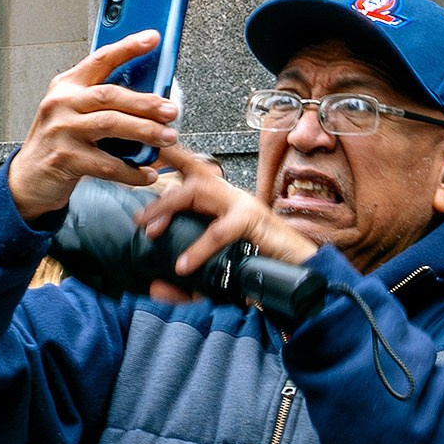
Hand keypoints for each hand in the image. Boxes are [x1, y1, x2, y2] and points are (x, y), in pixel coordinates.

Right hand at [9, 32, 179, 221]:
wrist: (30, 177)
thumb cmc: (60, 142)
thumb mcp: (76, 114)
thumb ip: (105, 104)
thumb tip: (151, 100)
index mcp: (67, 86)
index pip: (100, 59)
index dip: (128, 47)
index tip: (153, 38)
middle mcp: (62, 103)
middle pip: (109, 94)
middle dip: (145, 102)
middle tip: (171, 110)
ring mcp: (62, 130)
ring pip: (110, 125)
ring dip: (144, 131)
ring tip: (168, 137)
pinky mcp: (65, 158)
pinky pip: (107, 164)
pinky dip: (132, 170)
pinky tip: (148, 173)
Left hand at [136, 144, 319, 275]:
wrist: (303, 276)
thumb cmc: (262, 271)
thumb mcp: (217, 279)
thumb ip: (187, 287)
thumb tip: (156, 289)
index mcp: (224, 204)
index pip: (193, 173)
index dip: (169, 159)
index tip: (144, 154)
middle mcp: (232, 198)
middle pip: (189, 177)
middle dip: (159, 194)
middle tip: (140, 220)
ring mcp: (244, 205)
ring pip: (198, 190)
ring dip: (169, 206)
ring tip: (151, 229)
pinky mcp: (253, 221)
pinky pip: (218, 231)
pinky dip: (198, 249)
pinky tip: (184, 265)